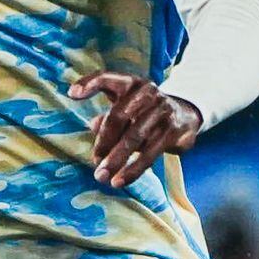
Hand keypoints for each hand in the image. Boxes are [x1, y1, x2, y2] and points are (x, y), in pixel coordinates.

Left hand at [74, 72, 203, 188]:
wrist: (186, 114)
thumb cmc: (144, 111)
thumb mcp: (126, 108)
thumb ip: (108, 117)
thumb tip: (92, 126)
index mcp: (130, 83)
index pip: (107, 78)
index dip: (89, 83)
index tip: (72, 94)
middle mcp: (147, 92)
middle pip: (119, 116)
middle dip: (104, 142)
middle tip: (94, 162)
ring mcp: (162, 110)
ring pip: (135, 137)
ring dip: (117, 160)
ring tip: (102, 177)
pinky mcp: (173, 129)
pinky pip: (150, 152)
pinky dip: (134, 169)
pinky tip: (121, 180)